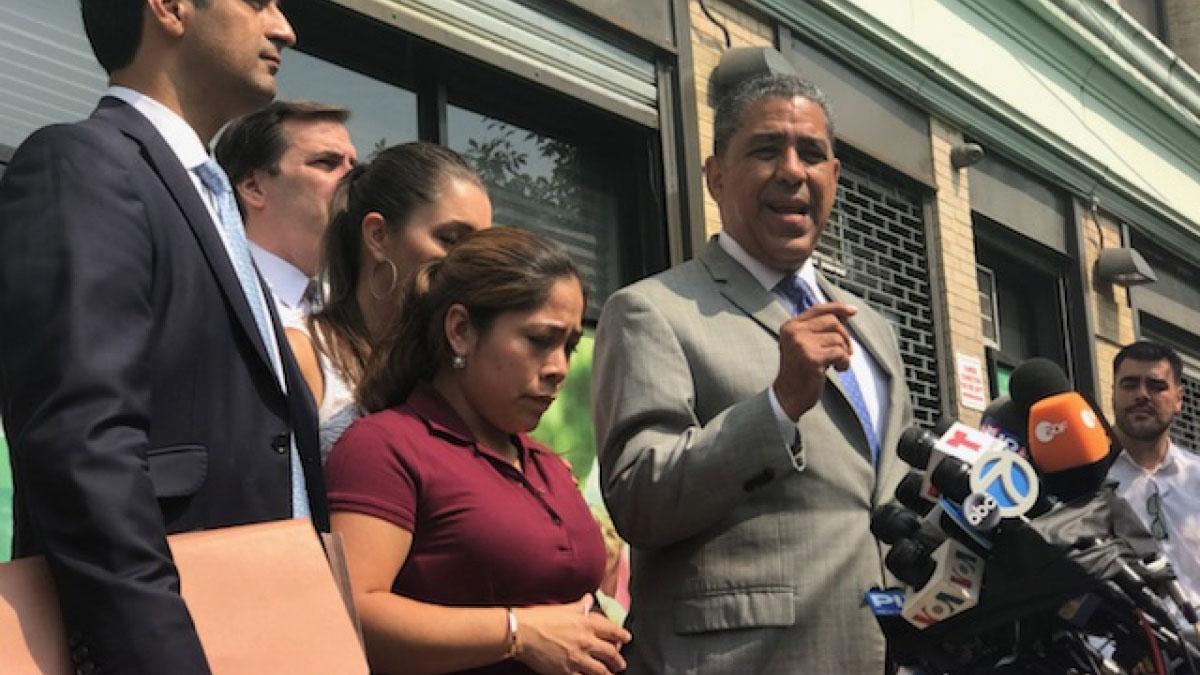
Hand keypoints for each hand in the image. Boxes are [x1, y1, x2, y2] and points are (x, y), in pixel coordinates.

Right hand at [515, 595, 631, 674]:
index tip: (626, 639)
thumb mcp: (564, 607)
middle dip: (618, 660)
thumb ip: (580, 605)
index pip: (612, 630)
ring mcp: (578, 658)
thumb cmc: (540, 618)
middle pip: (610, 653)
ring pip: (601, 670)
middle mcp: (586, 641)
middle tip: (621, 664)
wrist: (523, 633)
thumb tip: (589, 599)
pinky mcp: (567, 671)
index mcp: (587, 623)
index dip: (622, 636)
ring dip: (608, 673)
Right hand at [773, 302, 856, 420]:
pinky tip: (839, 369)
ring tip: (838, 363)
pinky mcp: (812, 358)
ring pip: (838, 338)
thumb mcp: (804, 345)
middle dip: (845, 337)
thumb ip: (819, 329)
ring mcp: (801, 345)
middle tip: (844, 352)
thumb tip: (845, 314)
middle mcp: (794, 332)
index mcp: (791, 326)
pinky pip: (840, 353)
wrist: (788, 396)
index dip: (838, 308)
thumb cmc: (799, 371)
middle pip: (832, 322)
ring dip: (844, 352)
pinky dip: (845, 362)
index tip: (852, 311)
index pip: (818, 309)